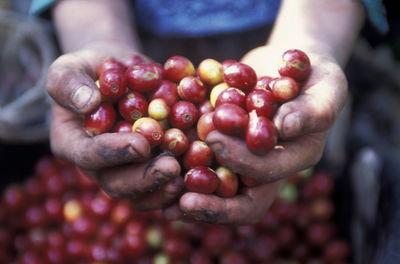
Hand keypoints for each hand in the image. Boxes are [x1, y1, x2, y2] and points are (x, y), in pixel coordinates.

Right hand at [47, 47, 182, 209]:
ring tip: (187, 177)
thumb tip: (87, 102)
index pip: (89, 155)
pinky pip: (162, 184)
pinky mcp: (149, 167)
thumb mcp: (70, 68)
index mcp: (73, 144)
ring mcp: (126, 170)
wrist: (120, 74)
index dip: (114, 152)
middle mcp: (99, 165)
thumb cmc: (91, 69)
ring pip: (142, 193)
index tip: (140, 143)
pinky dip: (181, 182)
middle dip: (145, 179)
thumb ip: (70, 83)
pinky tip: (201, 174)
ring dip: (164, 188)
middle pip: (117, 183)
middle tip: (172, 167)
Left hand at [164, 45, 346, 223]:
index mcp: (295, 158)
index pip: (268, 173)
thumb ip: (314, 110)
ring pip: (217, 190)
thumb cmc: (317, 74)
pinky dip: (182, 169)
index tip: (213, 142)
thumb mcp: (327, 87)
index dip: (242, 164)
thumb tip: (286, 126)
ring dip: (190, 196)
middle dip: (211, 199)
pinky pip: (203, 166)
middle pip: (240, 199)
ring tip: (163, 200)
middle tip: (180, 194)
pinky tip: (160, 168)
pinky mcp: (226, 147)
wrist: (291, 64)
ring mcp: (245, 160)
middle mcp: (269, 166)